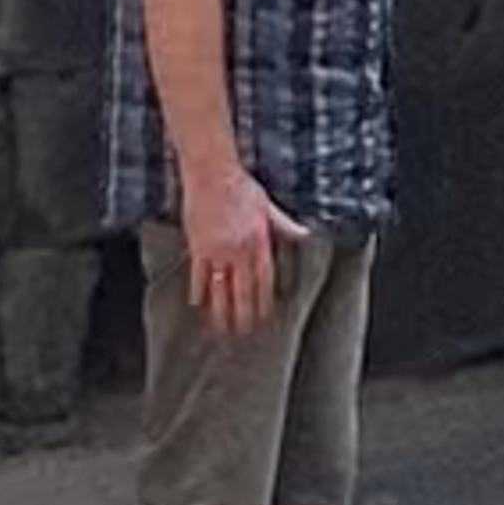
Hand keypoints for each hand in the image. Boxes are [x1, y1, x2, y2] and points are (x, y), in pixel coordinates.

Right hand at [182, 159, 301, 332]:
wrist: (212, 172)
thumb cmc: (240, 186)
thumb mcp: (266, 205)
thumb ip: (284, 224)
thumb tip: (306, 233)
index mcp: (258, 240)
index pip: (263, 280)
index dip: (263, 301)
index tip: (263, 317)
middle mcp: (239, 249)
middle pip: (242, 291)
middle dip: (243, 315)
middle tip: (242, 332)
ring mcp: (217, 250)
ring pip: (219, 289)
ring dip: (220, 311)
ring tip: (220, 328)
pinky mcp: (198, 247)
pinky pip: (198, 276)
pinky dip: (198, 293)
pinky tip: (197, 306)